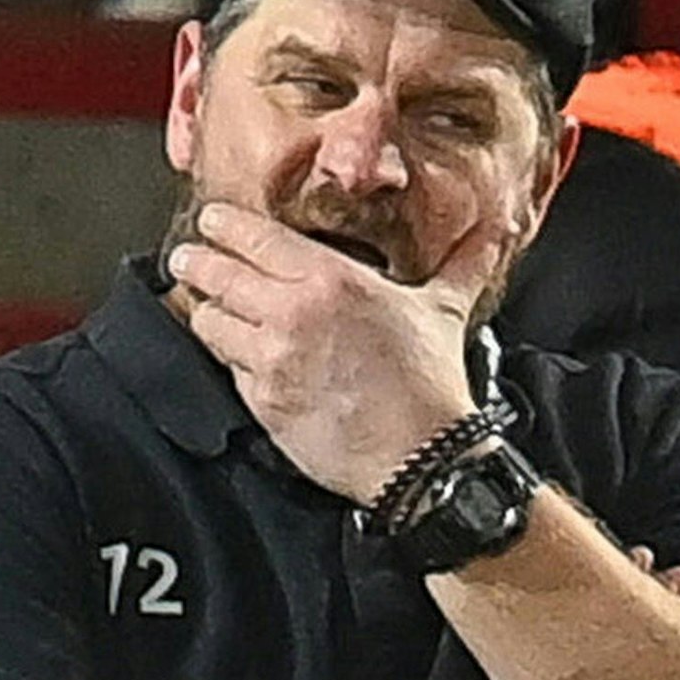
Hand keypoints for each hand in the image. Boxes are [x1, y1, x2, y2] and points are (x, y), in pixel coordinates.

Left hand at [167, 201, 505, 501]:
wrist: (422, 458)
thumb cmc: (431, 385)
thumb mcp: (442, 310)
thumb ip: (462, 263)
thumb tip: (493, 233)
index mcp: (333, 278)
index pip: (255, 236)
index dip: (225, 226)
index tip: (212, 221)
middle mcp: (293, 309)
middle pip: (219, 272)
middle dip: (197, 262)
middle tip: (186, 258)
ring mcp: (272, 356)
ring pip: (210, 318)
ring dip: (205, 311)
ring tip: (204, 306)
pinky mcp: (262, 398)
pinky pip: (225, 366)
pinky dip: (225, 357)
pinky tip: (228, 352)